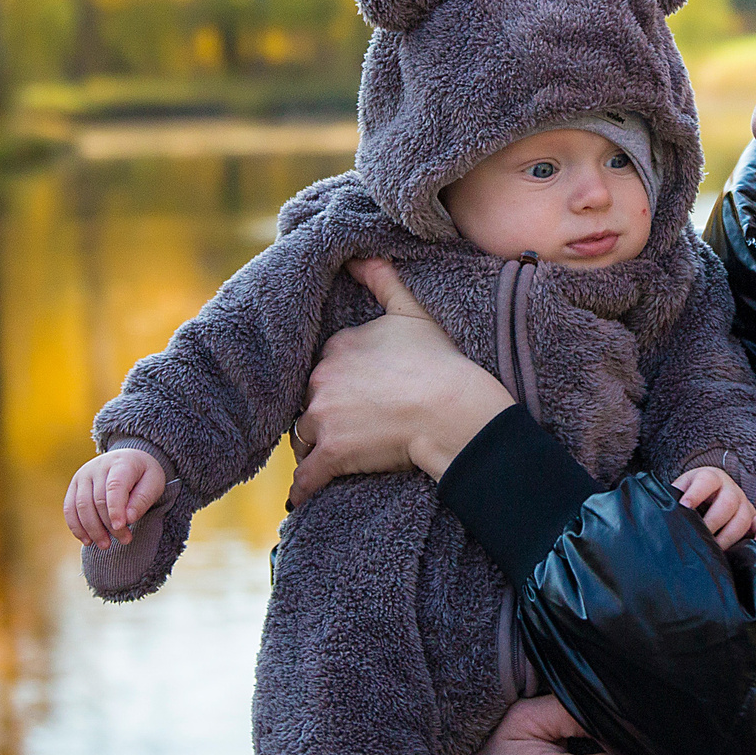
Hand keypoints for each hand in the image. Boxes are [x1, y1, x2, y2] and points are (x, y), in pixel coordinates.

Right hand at [64, 448, 169, 547]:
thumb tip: (128, 519)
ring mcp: (83, 475)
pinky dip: (76, 526)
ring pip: (82, 506)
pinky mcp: (74, 485)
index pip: (115, 486)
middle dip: (109, 524)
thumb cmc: (143, 476)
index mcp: (122, 462)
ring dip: (92, 529)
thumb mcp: (154, 483)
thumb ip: (142, 500)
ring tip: (105, 545)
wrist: (128, 460)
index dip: (116, 509)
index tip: (121, 527)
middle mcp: (98, 466)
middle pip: (99, 500)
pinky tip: (87, 540)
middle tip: (124, 540)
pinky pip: (69, 508)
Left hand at [287, 257, 513, 504]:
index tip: (351, 399)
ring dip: (312, 450)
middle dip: (321, 418)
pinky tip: (302, 499)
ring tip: (326, 462)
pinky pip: (305, 478)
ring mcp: (323, 418)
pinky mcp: (331, 455)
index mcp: (336, 347)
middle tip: (345, 431)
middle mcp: (320, 379)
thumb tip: (360, 255)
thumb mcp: (412, 313)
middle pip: (307, 405)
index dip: (335, 387)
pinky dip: (303, 490)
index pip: (322, 372)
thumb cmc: (439, 362)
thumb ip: (383, 281)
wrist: (453, 409)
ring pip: (303, 439)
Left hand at [675, 465, 755, 550]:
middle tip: (699, 537)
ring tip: (713, 550)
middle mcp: (731, 489)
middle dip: (712, 523)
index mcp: (711, 477)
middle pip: (727, 503)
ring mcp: (745, 504)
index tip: (684, 508)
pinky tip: (751, 549)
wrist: (709, 495)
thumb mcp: (681, 491)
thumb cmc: (691, 497)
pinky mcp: (755, 520)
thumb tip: (661, 514)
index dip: (695, 494)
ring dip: (728, 537)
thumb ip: (674, 499)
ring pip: (743, 519)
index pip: (706, 481)